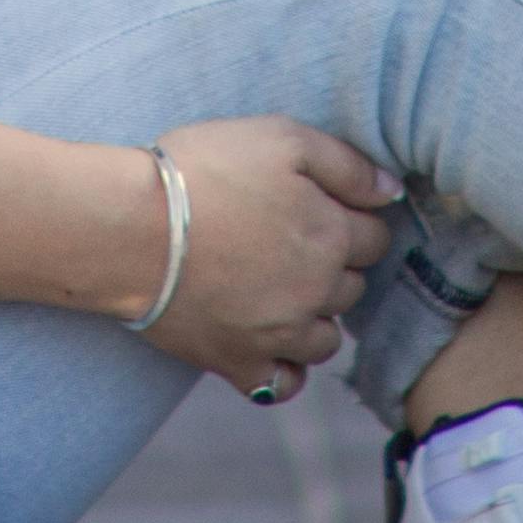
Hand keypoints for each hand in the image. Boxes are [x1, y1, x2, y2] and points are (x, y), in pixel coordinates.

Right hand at [140, 117, 397, 396]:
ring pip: (326, 338)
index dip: (349, 217)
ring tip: (278, 291)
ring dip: (314, 317)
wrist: (130, 227)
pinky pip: (283, 384)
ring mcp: (279, 334)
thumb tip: (392, 191)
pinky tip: (270, 344)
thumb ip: (347, 165)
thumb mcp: (282, 138)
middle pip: (351, 287)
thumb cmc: (204, 171)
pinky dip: (285, 369)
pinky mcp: (238, 362)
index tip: (315, 207)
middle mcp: (317, 292)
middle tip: (289, 242)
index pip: (374, 236)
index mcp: (332, 235)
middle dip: (332, 265)